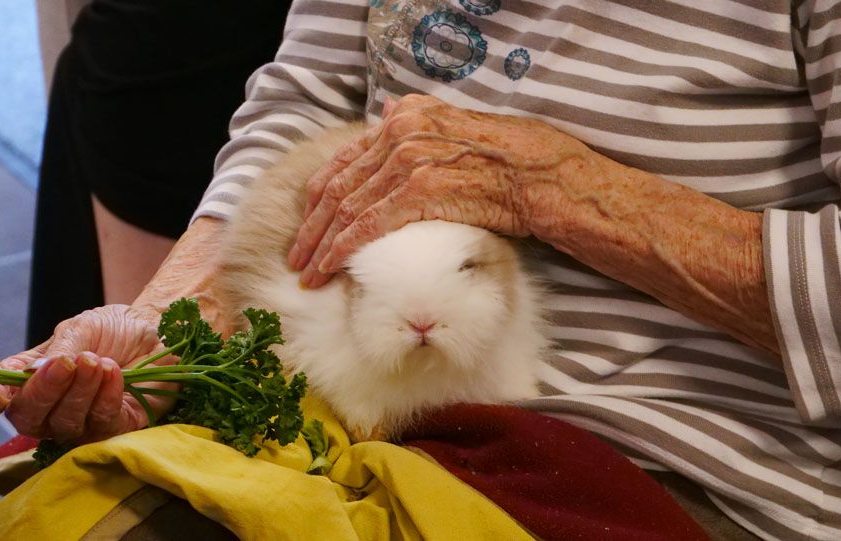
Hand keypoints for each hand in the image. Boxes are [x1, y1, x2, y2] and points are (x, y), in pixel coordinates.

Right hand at [0, 305, 174, 442]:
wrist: (158, 328)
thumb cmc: (114, 329)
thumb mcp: (80, 329)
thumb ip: (58, 350)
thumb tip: (34, 373)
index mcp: (30, 379)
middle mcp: (49, 407)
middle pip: (27, 418)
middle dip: (45, 391)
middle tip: (68, 362)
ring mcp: (81, 422)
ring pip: (65, 424)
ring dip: (80, 390)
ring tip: (98, 361)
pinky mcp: (116, 429)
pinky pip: (101, 424)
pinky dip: (106, 397)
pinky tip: (115, 374)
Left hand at [288, 94, 590, 287]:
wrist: (542, 176)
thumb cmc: (509, 160)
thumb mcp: (458, 129)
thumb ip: (417, 125)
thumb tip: (385, 111)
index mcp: (407, 116)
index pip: (347, 158)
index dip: (321, 195)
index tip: (309, 223)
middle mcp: (401, 131)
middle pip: (339, 184)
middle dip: (313, 226)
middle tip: (298, 256)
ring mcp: (407, 160)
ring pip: (347, 208)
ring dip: (322, 245)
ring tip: (308, 272)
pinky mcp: (418, 191)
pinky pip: (368, 225)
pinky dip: (344, 249)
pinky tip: (331, 268)